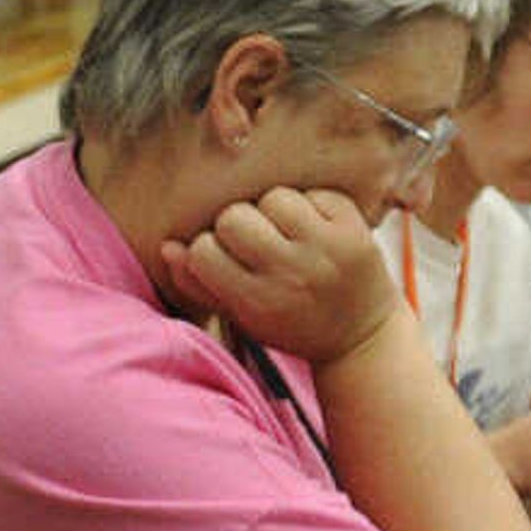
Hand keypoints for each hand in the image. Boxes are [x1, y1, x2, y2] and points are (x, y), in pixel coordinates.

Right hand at [159, 186, 395, 368]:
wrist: (362, 338)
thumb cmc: (290, 325)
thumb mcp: (242, 318)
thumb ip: (200, 286)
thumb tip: (169, 246)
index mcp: (257, 302)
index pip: (205, 251)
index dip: (208, 250)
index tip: (224, 261)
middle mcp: (291, 274)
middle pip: (234, 217)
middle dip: (237, 225)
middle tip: (254, 243)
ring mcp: (326, 249)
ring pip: (273, 198)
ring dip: (273, 211)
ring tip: (285, 233)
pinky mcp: (354, 229)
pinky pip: (313, 193)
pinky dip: (309, 205)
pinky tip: (314, 228)